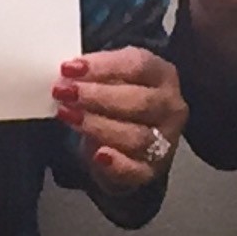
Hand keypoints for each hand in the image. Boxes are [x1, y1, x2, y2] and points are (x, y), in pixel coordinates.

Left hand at [56, 48, 186, 192]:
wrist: (126, 138)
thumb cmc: (118, 99)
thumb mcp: (111, 77)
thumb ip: (94, 74)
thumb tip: (66, 75)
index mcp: (162, 74)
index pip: (138, 66)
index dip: (103, 67)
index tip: (69, 69)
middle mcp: (170, 106)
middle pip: (140, 101)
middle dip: (98, 97)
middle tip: (66, 93)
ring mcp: (165, 141)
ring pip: (137, 136)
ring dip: (98, 126)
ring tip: (69, 116)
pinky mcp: (152, 170)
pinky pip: (136, 170)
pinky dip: (117, 164)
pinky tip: (98, 155)